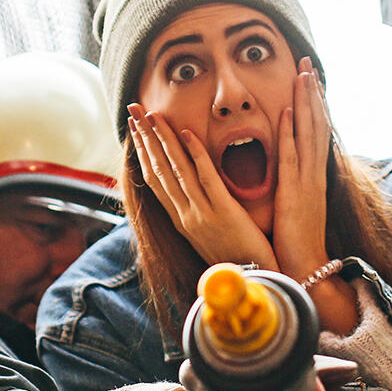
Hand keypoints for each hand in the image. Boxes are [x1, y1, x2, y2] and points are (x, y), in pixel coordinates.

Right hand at [127, 104, 276, 267]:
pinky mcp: (224, 214)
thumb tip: (189, 192)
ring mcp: (202, 215)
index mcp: (181, 220)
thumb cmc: (238, 259)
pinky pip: (207, 179)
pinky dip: (196, 155)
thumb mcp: (209, 236)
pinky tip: (188, 134)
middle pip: (158, 170)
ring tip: (153, 115)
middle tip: (134, 109)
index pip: (154, 180)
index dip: (142, 152)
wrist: (258, 281)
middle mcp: (185, 216)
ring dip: (163, 140)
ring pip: (177, 171)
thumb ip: (198, 213)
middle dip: (145, 138)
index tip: (135, 128)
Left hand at [269, 59, 331, 280]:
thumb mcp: (300, 204)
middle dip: (312, 92)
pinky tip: (290, 112)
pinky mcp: (296, 193)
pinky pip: (293, 158)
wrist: (308, 268)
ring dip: (307, 103)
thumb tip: (292, 166)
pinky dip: (292, 133)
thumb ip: (296, 182)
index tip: (310, 77)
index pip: (316, 130)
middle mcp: (315, 173)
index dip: (314, 102)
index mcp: (314, 175)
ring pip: (309, 134)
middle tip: (308, 62)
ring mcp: (308, 181)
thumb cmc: (299, 239)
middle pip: (317, 123)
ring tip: (304, 75)